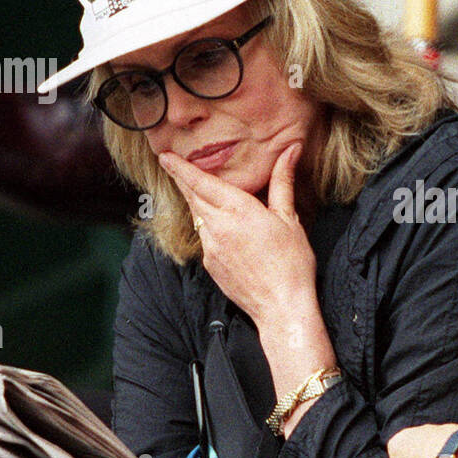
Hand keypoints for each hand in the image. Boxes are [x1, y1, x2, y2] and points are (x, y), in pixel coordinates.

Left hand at [159, 142, 316, 323]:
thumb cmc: (292, 263)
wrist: (281, 307)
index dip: (181, 167)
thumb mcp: (289, 218)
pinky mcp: (210, 264)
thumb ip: (283, 182)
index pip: (201, 182)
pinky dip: (205, 224)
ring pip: (196, 216)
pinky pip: (203, 237)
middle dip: (182, 180)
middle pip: (192, 196)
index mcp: (238, 209)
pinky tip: (218, 224)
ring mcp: (211, 247)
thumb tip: (290, 151)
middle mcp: (218, 226)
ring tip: (196, 190)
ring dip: (194, 201)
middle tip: (172, 165)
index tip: (166, 156)